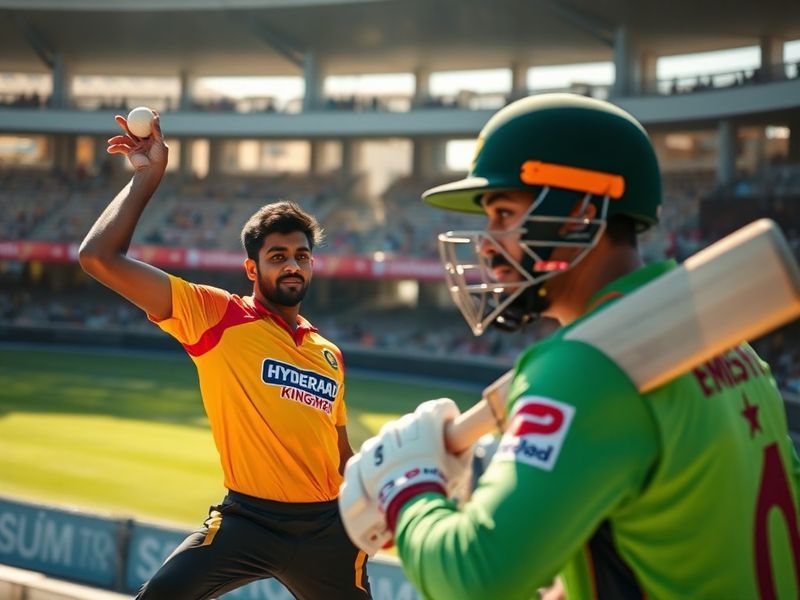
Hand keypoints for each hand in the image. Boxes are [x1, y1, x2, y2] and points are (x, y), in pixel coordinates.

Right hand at [107, 111, 168, 173]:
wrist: (151, 171)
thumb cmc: (158, 158)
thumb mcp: (159, 142)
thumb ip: (156, 130)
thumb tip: (155, 116)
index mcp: (152, 138)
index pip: (147, 126)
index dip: (143, 118)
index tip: (140, 110)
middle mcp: (144, 142)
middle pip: (133, 130)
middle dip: (124, 123)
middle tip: (116, 117)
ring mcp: (137, 147)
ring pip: (125, 139)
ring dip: (117, 139)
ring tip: (110, 141)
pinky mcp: (131, 153)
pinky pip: (122, 148)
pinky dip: (116, 148)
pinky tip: (110, 149)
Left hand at [339, 399, 471, 554]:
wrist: (413, 518)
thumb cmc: (439, 492)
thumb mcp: (460, 470)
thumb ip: (463, 449)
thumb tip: (465, 436)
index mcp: (426, 436)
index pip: (435, 408)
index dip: (445, 411)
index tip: (450, 418)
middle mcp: (401, 439)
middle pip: (411, 420)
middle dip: (421, 427)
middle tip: (428, 443)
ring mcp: (380, 451)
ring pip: (388, 432)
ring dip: (397, 440)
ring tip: (405, 456)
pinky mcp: (364, 464)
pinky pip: (369, 448)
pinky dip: (376, 453)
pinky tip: (384, 462)